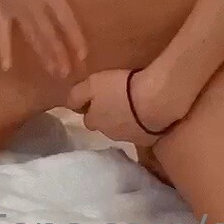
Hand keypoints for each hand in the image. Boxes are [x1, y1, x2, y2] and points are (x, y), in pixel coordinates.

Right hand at [0, 0, 97, 77]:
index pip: (64, 18)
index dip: (75, 35)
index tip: (84, 56)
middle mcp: (31, 6)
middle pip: (48, 33)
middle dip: (59, 53)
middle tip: (68, 74)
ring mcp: (14, 10)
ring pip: (32, 36)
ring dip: (42, 53)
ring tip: (53, 72)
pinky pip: (3, 33)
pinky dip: (6, 49)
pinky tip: (7, 67)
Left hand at [66, 67, 187, 146]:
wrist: (154, 102)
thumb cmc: (120, 89)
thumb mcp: (93, 84)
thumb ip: (78, 94)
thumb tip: (69, 104)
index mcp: (95, 121)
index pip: (88, 119)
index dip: (91, 109)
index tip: (98, 98)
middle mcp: (109, 133)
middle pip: (105, 126)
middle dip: (108, 115)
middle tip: (116, 99)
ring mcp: (130, 138)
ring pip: (122, 129)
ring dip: (125, 119)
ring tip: (133, 103)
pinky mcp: (148, 139)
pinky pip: (141, 131)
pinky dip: (141, 123)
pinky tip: (147, 111)